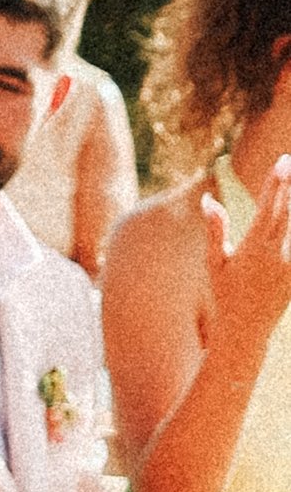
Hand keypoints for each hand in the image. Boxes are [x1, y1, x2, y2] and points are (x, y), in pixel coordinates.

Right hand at [202, 153, 290, 358]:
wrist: (245, 329)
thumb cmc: (224, 294)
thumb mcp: (215, 261)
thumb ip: (216, 229)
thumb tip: (208, 199)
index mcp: (253, 248)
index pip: (268, 207)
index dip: (276, 183)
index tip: (282, 162)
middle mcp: (277, 254)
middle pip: (290, 211)